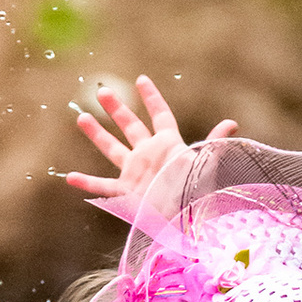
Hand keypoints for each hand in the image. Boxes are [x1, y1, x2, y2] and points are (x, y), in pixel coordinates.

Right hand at [65, 75, 237, 198]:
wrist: (185, 222)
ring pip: (112, 149)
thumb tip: (232, 123)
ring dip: (97, 134)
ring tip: (81, 118)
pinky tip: (69, 177)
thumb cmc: (196, 194)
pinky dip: (87, 183)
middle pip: (130, 126)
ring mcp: (135, 173)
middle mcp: (148, 155)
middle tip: (103, 91)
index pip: (159, 115)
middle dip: (117, 109)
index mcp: (168, 145)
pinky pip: (103, 186)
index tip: (141, 80)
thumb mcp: (205, 165)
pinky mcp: (126, 192)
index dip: (152, 98)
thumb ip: (214, 143)